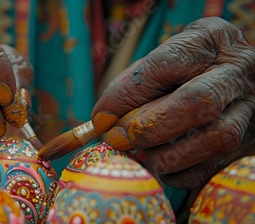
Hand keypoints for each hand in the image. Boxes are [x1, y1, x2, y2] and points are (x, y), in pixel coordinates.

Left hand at [92, 17, 254, 188]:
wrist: (229, 78)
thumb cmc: (181, 70)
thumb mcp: (157, 63)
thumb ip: (130, 86)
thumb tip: (102, 122)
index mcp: (209, 40)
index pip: (166, 64)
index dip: (127, 95)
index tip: (100, 118)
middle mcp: (238, 71)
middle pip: (198, 102)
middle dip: (148, 127)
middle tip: (117, 139)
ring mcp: (251, 108)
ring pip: (216, 138)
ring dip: (166, 155)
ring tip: (139, 154)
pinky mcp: (249, 142)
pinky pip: (215, 166)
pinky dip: (180, 173)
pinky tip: (161, 166)